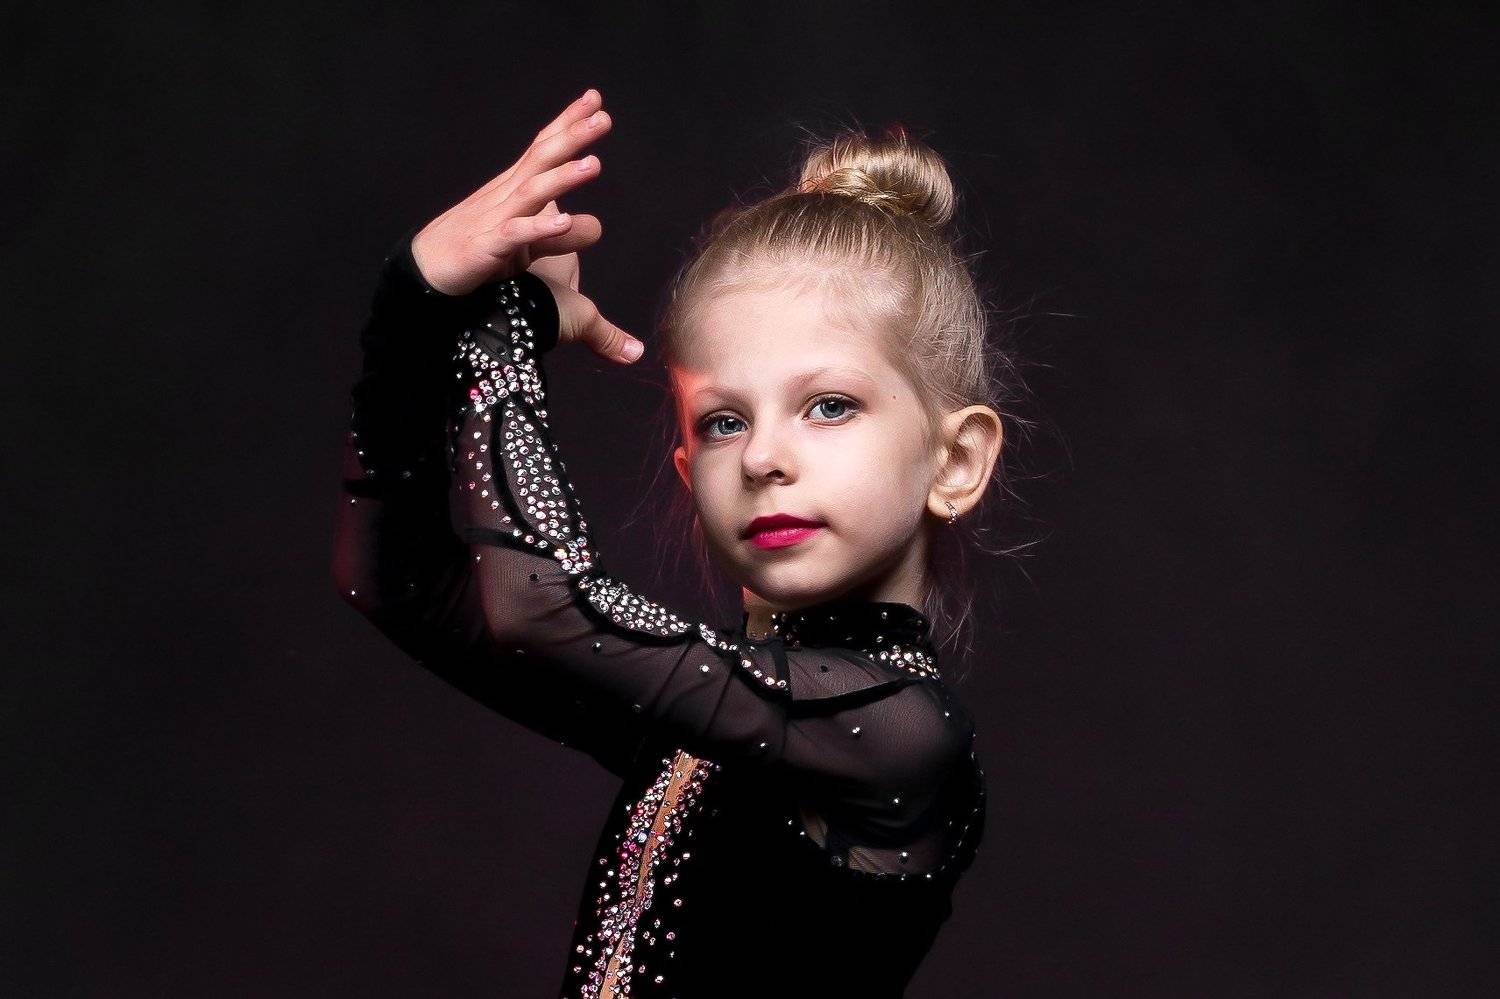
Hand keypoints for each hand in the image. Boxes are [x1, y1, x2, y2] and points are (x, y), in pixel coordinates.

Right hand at [409, 88, 643, 363]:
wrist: (425, 270)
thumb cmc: (475, 249)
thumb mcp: (523, 243)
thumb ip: (559, 233)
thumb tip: (596, 226)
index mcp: (514, 188)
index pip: (543, 149)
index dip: (567, 124)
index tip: (594, 101)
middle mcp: (506, 196)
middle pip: (541, 159)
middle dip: (571, 136)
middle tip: (602, 117)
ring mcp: (495, 219)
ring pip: (532, 192)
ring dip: (562, 177)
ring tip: (593, 163)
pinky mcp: (487, 248)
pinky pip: (515, 234)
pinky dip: (539, 228)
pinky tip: (564, 221)